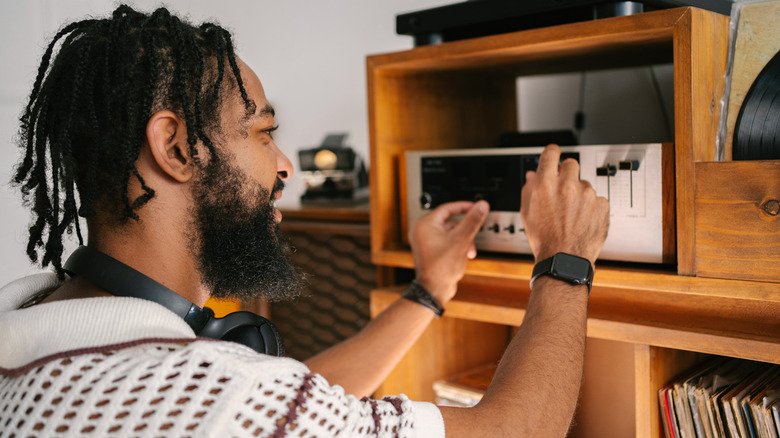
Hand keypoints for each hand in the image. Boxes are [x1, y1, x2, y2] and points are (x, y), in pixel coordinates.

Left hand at [409, 201, 489, 303]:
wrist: (434, 290)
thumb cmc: (442, 268)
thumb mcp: (462, 239)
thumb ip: (472, 220)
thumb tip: (481, 206)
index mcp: (425, 224)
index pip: (447, 208)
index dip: (464, 207)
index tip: (475, 207)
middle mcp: (421, 231)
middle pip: (450, 223)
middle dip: (465, 232)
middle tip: (472, 239)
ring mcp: (425, 242)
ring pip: (450, 234)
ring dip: (462, 241)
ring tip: (468, 252)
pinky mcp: (429, 251)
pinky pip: (446, 242)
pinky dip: (456, 246)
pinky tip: (462, 256)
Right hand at [520, 144, 609, 265]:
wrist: (564, 259)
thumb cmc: (544, 239)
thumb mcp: (527, 212)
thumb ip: (529, 189)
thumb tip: (532, 175)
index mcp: (545, 185)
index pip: (551, 153)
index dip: (552, 152)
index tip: (554, 153)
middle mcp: (567, 185)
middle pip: (571, 163)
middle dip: (567, 173)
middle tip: (563, 189)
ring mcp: (587, 194)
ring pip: (584, 184)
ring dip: (579, 193)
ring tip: (572, 213)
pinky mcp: (602, 204)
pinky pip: (597, 198)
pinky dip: (591, 207)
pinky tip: (583, 220)